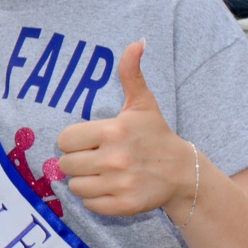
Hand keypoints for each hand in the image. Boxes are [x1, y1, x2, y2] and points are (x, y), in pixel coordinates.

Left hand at [53, 41, 193, 218]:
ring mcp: (120, 183)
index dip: (73, 141)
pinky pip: (90, 204)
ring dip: (84, 181)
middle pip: (65, 164)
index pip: (65, 140)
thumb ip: (132, 73)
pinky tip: (110, 188)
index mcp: (113, 130)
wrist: (182, 172)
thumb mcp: (143, 103)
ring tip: (101, 173)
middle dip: (76, 162)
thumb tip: (137, 42)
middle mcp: (115, 158)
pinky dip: (95, 199)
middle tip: (94, 158)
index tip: (88, 141)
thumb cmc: (155, 134)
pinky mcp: (124, 205)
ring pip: (75, 186)